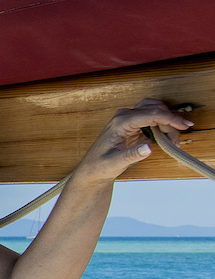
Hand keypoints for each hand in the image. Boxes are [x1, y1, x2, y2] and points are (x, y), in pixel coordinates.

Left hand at [72, 98, 191, 184]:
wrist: (93, 168)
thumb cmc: (100, 166)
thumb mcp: (115, 164)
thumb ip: (131, 155)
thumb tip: (149, 147)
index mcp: (120, 123)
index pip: (150, 114)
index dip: (170, 118)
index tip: (185, 126)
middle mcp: (124, 116)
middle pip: (155, 109)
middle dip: (170, 122)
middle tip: (176, 141)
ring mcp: (128, 118)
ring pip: (155, 110)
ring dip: (167, 122)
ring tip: (172, 141)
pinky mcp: (132, 123)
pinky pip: (152, 117)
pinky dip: (162, 124)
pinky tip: (166, 138)